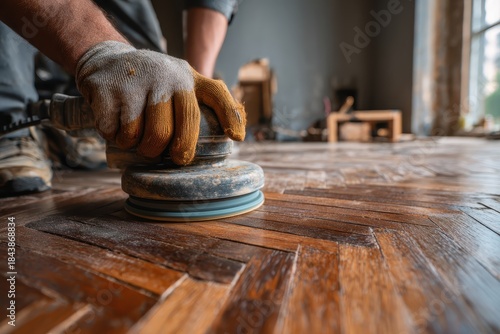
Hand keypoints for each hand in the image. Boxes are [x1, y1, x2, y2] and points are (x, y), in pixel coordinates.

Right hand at [75, 41, 245, 164]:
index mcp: (187, 78)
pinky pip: (116, 132)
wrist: (107, 60)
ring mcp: (136, 82)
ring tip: (135, 134)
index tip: (236, 138)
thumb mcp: (180, 83)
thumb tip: (235, 135)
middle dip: (165, 152)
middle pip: (168, 133)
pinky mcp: (108, 90)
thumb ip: (202, 103)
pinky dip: (115, 137)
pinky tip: (116, 123)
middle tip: (163, 155)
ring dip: (137, 146)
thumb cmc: (152, 83)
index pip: (216, 94)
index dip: (230, 116)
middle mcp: (166, 77)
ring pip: (141, 137)